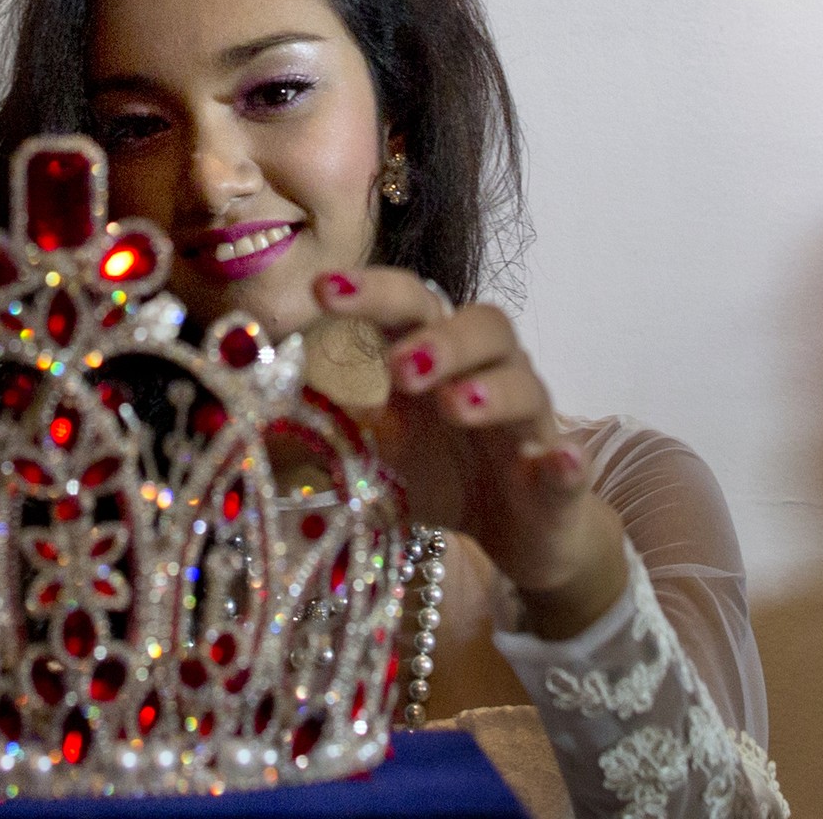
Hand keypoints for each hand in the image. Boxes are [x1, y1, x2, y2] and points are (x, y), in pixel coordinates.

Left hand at [312, 268, 627, 638]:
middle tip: (399, 368)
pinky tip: (556, 460)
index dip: (372, 291)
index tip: (322, 289)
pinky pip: (570, 463)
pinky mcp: (561, 478)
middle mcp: (490, 375)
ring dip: (490, 388)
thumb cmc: (445, 475)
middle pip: (482, 324)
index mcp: (438, 359)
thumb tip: (252, 413)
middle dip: (441, 338)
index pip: (410, 306)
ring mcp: (531, 424)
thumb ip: (332, 427)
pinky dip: (564, 461)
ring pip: (525, 383)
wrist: (520, 533)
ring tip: (455, 406)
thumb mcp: (379, 453)